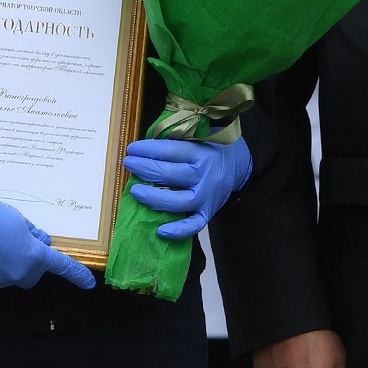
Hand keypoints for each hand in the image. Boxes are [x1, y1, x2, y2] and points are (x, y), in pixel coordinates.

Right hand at [0, 191, 95, 290]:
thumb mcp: (19, 220)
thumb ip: (33, 234)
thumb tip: (41, 242)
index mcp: (34, 257)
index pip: (61, 266)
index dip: (76, 274)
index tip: (89, 282)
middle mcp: (20, 273)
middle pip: (34, 271)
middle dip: (32, 259)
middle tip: (21, 240)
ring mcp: (0, 279)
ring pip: (14, 272)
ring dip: (12, 260)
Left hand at [122, 136, 252, 239]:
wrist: (238, 165)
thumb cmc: (211, 149)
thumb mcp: (199, 136)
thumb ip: (177, 139)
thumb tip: (147, 141)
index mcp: (201, 153)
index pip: (169, 151)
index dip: (148, 150)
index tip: (132, 149)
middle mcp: (203, 175)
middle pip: (169, 174)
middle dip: (144, 169)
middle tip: (129, 164)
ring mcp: (205, 197)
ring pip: (176, 201)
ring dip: (152, 197)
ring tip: (135, 190)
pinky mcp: (207, 213)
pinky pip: (192, 225)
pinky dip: (178, 230)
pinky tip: (160, 231)